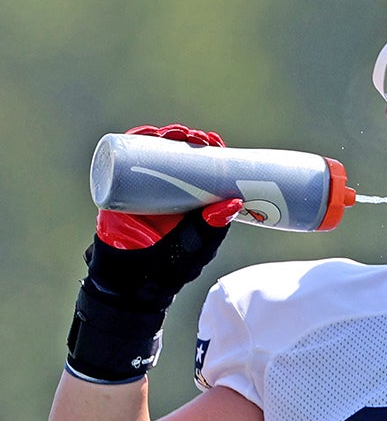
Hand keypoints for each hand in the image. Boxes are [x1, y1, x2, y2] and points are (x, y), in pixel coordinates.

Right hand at [66, 124, 242, 382]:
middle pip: (178, 152)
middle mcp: (167, 188)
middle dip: (187, 138)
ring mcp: (142, 186)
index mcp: (191, 198)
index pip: (201, 165)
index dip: (208, 150)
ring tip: (175, 134)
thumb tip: (233, 202)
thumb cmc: (170, 268)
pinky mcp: (119, 189)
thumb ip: (211, 229)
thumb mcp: (197, 246)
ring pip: (153, 151)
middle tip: (197, 138)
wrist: (131, 287)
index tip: (215, 142)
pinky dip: (134, 142)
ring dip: (165, 136)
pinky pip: (125, 160)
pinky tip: (146, 134)